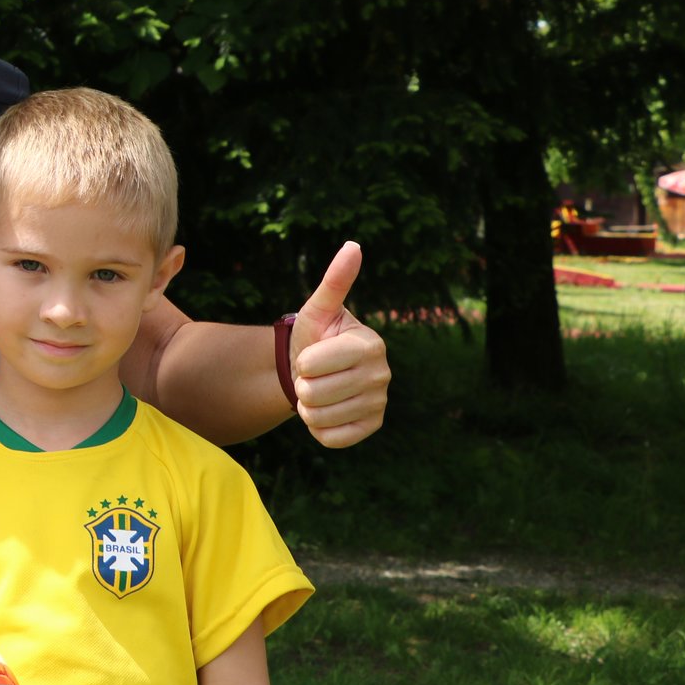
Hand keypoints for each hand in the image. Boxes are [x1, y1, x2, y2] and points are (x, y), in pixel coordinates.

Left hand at [288, 241, 390, 448]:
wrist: (315, 371)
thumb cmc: (316, 336)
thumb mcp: (318, 309)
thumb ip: (334, 281)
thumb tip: (353, 246)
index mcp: (371, 344)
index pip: (314, 364)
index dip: (302, 361)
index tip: (311, 354)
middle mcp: (382, 374)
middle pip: (314, 393)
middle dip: (302, 384)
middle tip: (312, 375)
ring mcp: (380, 403)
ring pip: (319, 417)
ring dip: (308, 407)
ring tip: (318, 390)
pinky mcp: (372, 427)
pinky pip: (332, 438)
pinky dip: (318, 428)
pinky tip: (326, 411)